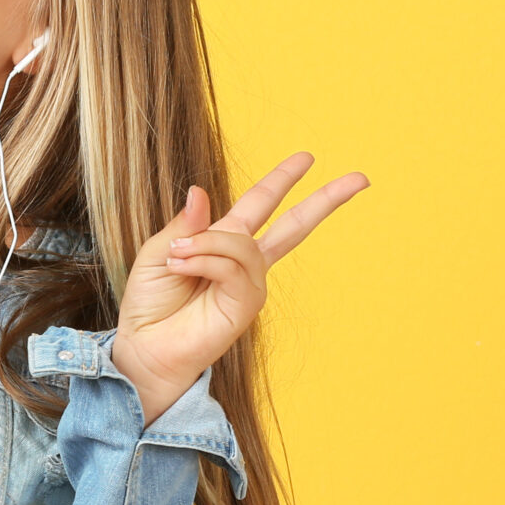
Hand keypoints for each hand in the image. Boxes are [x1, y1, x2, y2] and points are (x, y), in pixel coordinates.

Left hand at [112, 156, 371, 424]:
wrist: (145, 346)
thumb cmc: (151, 303)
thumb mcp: (160, 250)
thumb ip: (186, 224)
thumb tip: (201, 190)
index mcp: (225, 244)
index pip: (261, 205)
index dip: (282, 180)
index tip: (307, 158)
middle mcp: (245, 263)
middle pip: (295, 226)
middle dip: (325, 200)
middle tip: (359, 179)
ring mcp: (250, 285)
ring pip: (242, 244)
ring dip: (205, 245)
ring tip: (176, 258)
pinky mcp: (246, 305)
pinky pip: (232, 267)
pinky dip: (205, 260)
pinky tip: (183, 267)